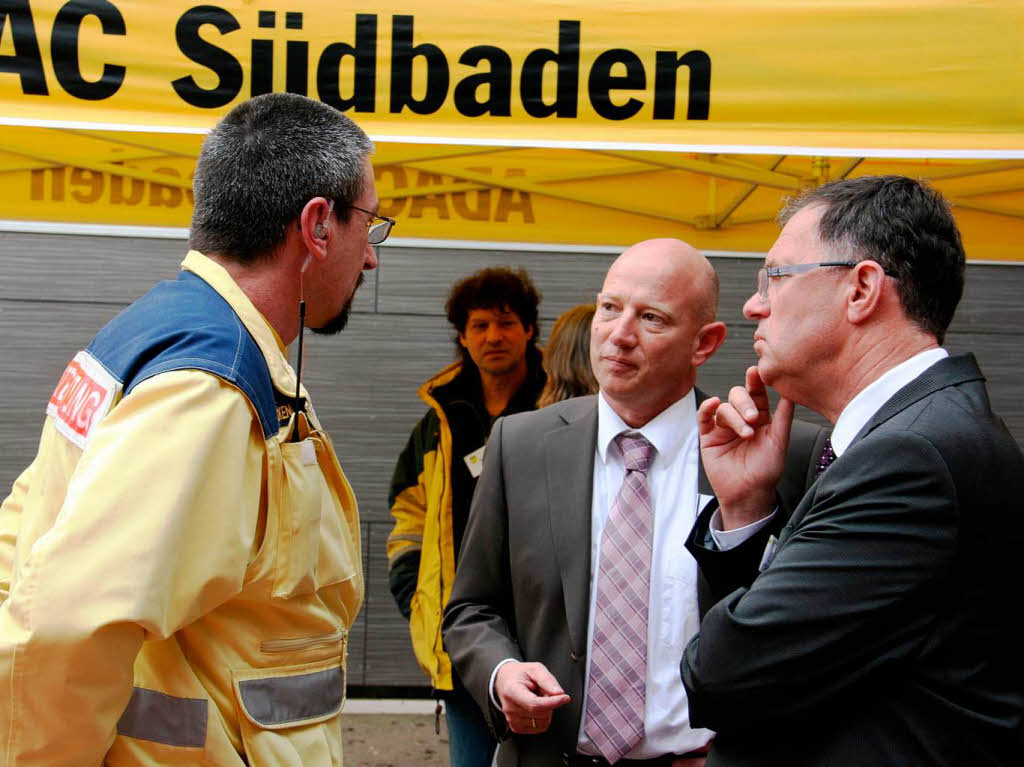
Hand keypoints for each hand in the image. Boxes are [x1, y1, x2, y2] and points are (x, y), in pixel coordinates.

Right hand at [494, 661, 570, 733]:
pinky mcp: (516, 728)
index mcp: (512, 691)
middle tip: (544, 692)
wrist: (505, 681)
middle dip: (550, 703)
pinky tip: (535, 708)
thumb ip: (547, 680)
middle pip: (541, 714)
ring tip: (538, 699)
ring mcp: (512, 720)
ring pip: (543, 723)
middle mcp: (510, 708)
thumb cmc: (520, 675)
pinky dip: (542, 718)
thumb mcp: (535, 669)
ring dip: (547, 711)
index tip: (565, 697)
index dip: (553, 702)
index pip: (535, 704)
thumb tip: (559, 693)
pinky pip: (539, 727)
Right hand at [697, 366, 793, 528]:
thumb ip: (783, 417)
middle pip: (738, 395)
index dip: (756, 381)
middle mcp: (741, 419)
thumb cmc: (766, 470)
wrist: (748, 493)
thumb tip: (790, 393)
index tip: (757, 372)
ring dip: (734, 417)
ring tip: (745, 434)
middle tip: (754, 418)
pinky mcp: (708, 436)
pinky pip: (704, 416)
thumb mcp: (779, 441)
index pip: (757, 393)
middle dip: (746, 403)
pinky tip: (713, 404)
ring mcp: (723, 427)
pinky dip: (707, 408)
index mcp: (761, 418)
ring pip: (724, 407)